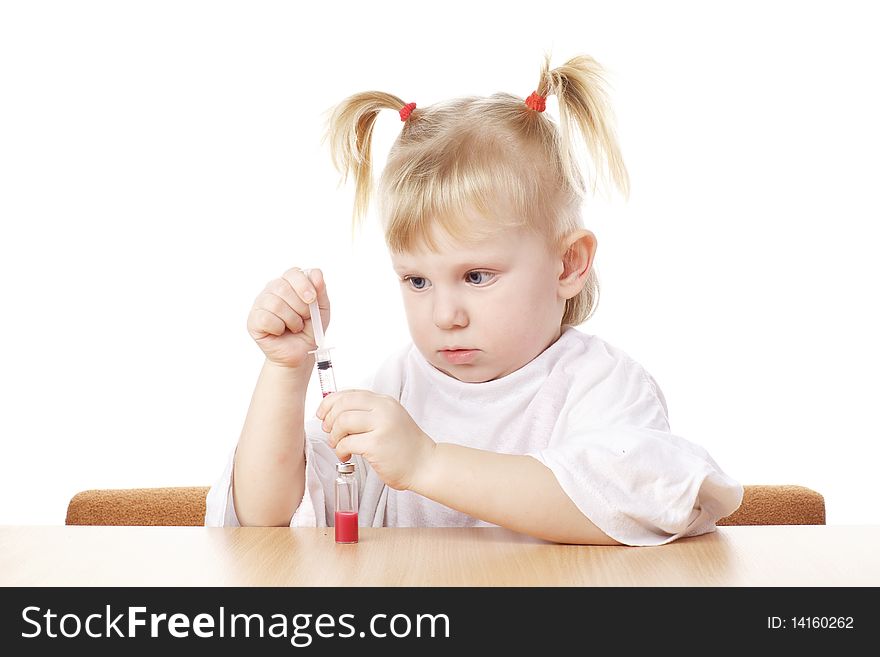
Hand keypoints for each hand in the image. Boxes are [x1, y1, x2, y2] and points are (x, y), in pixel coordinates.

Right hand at [246, 267, 329, 368]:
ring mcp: (261, 304)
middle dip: (300, 306)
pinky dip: (279, 328)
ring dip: (291, 320)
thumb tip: (316, 274)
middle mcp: (272, 290)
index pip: (293, 273)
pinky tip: (280, 331)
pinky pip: (266, 318)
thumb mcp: (322, 309)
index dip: (303, 285)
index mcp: (289, 283)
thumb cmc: (310, 328)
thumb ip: (320, 290)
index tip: (312, 299)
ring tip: (294, 327)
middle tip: (304, 318)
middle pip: (282, 287)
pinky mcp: (253, 320)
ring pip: (275, 304)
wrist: (301, 352)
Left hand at [316, 390, 435, 490]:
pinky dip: (340, 450)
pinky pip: (346, 443)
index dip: (330, 403)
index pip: (349, 393)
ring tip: (338, 445)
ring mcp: (381, 425)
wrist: (425, 464)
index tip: (323, 414)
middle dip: (329, 419)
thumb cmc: (404, 446)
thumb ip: (367, 413)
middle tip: (329, 432)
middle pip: (342, 405)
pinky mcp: (377, 444)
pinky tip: (346, 455)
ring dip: (334, 436)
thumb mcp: (388, 419)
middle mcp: (383, 409)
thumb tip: (334, 413)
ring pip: (342, 422)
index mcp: (384, 401)